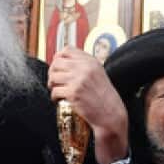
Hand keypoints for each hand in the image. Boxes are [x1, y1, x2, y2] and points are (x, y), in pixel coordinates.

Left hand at [48, 47, 127, 163]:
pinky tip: (59, 100)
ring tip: (57, 90)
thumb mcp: (98, 74)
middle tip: (54, 81)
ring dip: (52, 85)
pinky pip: (55, 91)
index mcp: (91, 62)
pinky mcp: (73, 93)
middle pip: (57, 62)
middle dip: (52, 72)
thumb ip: (84, 66)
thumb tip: (63, 61)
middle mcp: (85, 68)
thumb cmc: (105, 97)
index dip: (58, 57)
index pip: (67, 50)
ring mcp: (78, 80)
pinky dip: (54, 97)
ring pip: (53, 76)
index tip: (57, 66)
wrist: (110, 114)